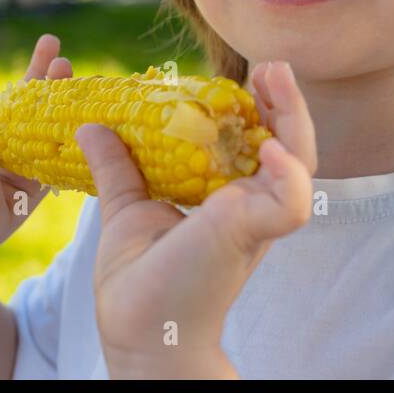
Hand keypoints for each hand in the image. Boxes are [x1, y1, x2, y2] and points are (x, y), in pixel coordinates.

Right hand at [0, 31, 70, 275]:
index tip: (86, 94)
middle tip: (66, 59)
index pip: (62, 140)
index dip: (74, 117)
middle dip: (59, 86)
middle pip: (46, 113)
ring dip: (31, 69)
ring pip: (16, 97)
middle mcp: (21, 152)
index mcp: (37, 175)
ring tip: (50, 40)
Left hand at [77, 60, 316, 377]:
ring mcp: (257, 220)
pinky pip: (289, 202)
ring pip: (302, 164)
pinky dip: (286, 174)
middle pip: (291, 144)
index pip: (261, 141)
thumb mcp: (128, 209)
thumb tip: (91, 127)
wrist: (137, 327)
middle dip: (286, 102)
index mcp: (232, 199)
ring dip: (294, 120)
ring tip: (275, 81)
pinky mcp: (253, 235)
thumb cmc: (139, 280)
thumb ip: (118, 168)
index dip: (263, 105)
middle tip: (272, 66)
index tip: (249, 73)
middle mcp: (253, 206)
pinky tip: (269, 149)